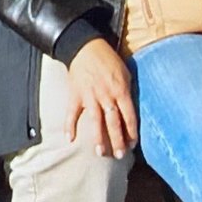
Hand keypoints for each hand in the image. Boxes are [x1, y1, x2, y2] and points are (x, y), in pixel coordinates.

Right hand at [64, 38, 137, 158]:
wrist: (84, 46)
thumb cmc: (107, 59)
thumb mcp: (124, 72)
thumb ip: (127, 90)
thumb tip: (131, 108)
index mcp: (120, 90)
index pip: (129, 115)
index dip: (132, 132)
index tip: (133, 144)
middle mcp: (106, 95)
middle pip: (113, 122)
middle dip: (117, 140)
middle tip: (119, 155)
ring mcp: (89, 96)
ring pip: (95, 120)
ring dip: (98, 138)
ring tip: (100, 152)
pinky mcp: (75, 94)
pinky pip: (72, 112)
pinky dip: (69, 126)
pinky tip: (70, 139)